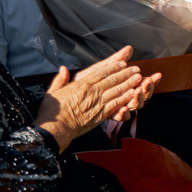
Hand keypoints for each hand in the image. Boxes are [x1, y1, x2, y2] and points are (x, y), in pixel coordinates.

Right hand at [36, 49, 157, 145]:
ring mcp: (97, 104)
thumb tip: (63, 68)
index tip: (122, 62)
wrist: (55, 129)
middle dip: (126, 73)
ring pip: (116, 91)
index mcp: (81, 85)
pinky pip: (115, 104)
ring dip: (129, 83)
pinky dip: (125, 98)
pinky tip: (133, 94)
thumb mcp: (53, 92)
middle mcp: (91, 93)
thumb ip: (60, 79)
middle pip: (112, 80)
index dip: (113, 67)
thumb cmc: (51, 111)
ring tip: (139, 78)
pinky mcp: (100, 115)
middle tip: (136, 68)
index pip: (100, 73)